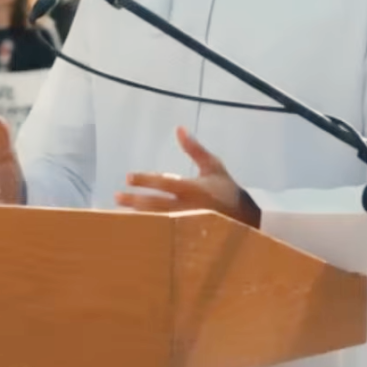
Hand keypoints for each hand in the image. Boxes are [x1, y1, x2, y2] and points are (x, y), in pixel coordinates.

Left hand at [115, 127, 260, 226]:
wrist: (249, 220)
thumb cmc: (228, 191)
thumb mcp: (213, 167)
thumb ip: (194, 149)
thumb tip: (179, 128)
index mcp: (193, 188)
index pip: (164, 183)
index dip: (144, 180)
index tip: (128, 178)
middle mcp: (188, 207)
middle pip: (155, 204)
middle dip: (134, 201)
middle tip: (117, 197)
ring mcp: (187, 225)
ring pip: (157, 221)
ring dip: (138, 217)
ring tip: (120, 214)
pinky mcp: (188, 238)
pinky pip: (166, 234)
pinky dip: (151, 230)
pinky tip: (138, 229)